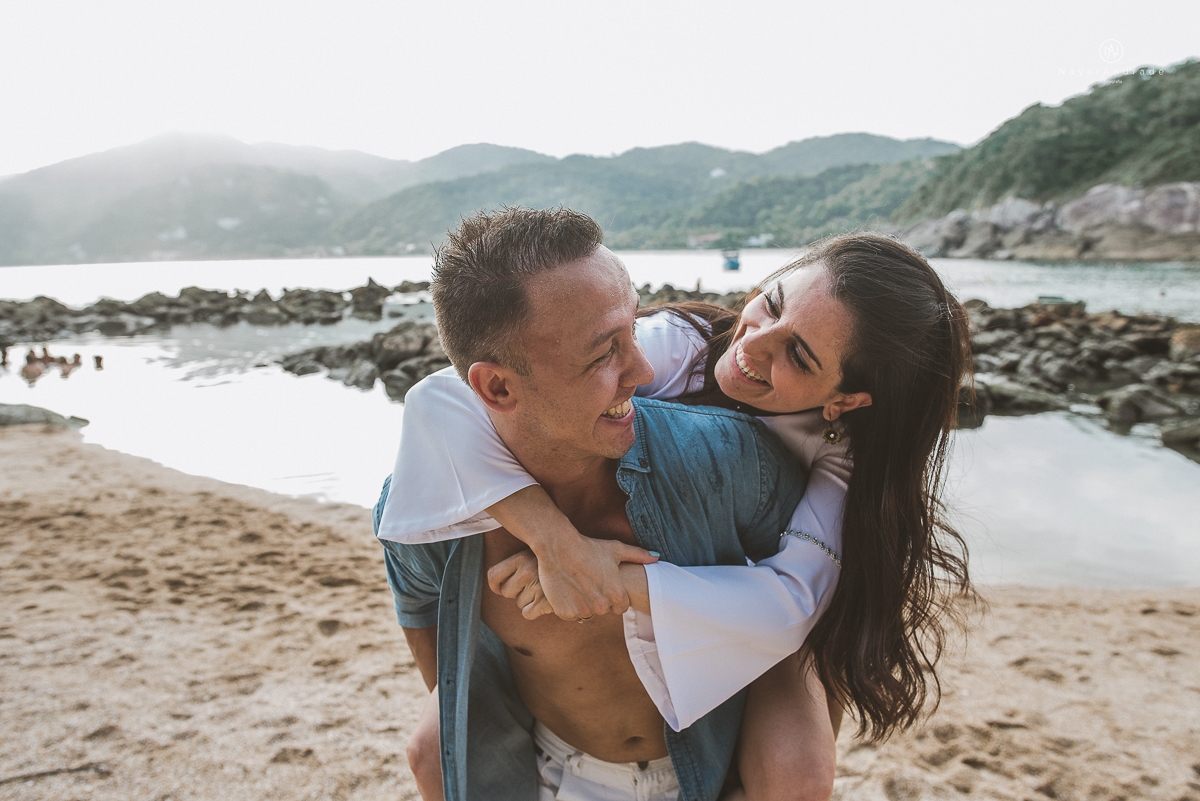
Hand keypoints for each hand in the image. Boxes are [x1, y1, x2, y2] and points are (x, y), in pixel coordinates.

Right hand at [487, 536, 657, 620]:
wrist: (558, 547)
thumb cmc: (589, 547)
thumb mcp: (616, 549)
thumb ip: (639, 555)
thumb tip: (657, 557)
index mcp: (617, 595)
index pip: (620, 607)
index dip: (612, 596)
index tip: (603, 585)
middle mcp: (602, 606)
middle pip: (603, 610)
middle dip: (598, 600)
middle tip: (589, 582)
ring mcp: (583, 611)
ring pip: (587, 613)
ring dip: (583, 604)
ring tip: (577, 584)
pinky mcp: (566, 613)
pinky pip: (571, 614)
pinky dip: (568, 606)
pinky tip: (566, 589)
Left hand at [488, 549, 551, 618]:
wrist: (585, 566)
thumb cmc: (558, 560)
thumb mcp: (537, 554)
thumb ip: (517, 565)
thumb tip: (496, 585)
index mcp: (521, 558)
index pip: (493, 576)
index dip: (495, 585)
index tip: (500, 588)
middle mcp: (526, 571)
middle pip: (506, 592)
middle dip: (517, 593)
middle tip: (533, 585)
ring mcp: (536, 587)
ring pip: (519, 604)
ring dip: (530, 601)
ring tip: (545, 590)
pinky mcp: (545, 603)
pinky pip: (528, 613)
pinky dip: (536, 611)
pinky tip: (546, 601)